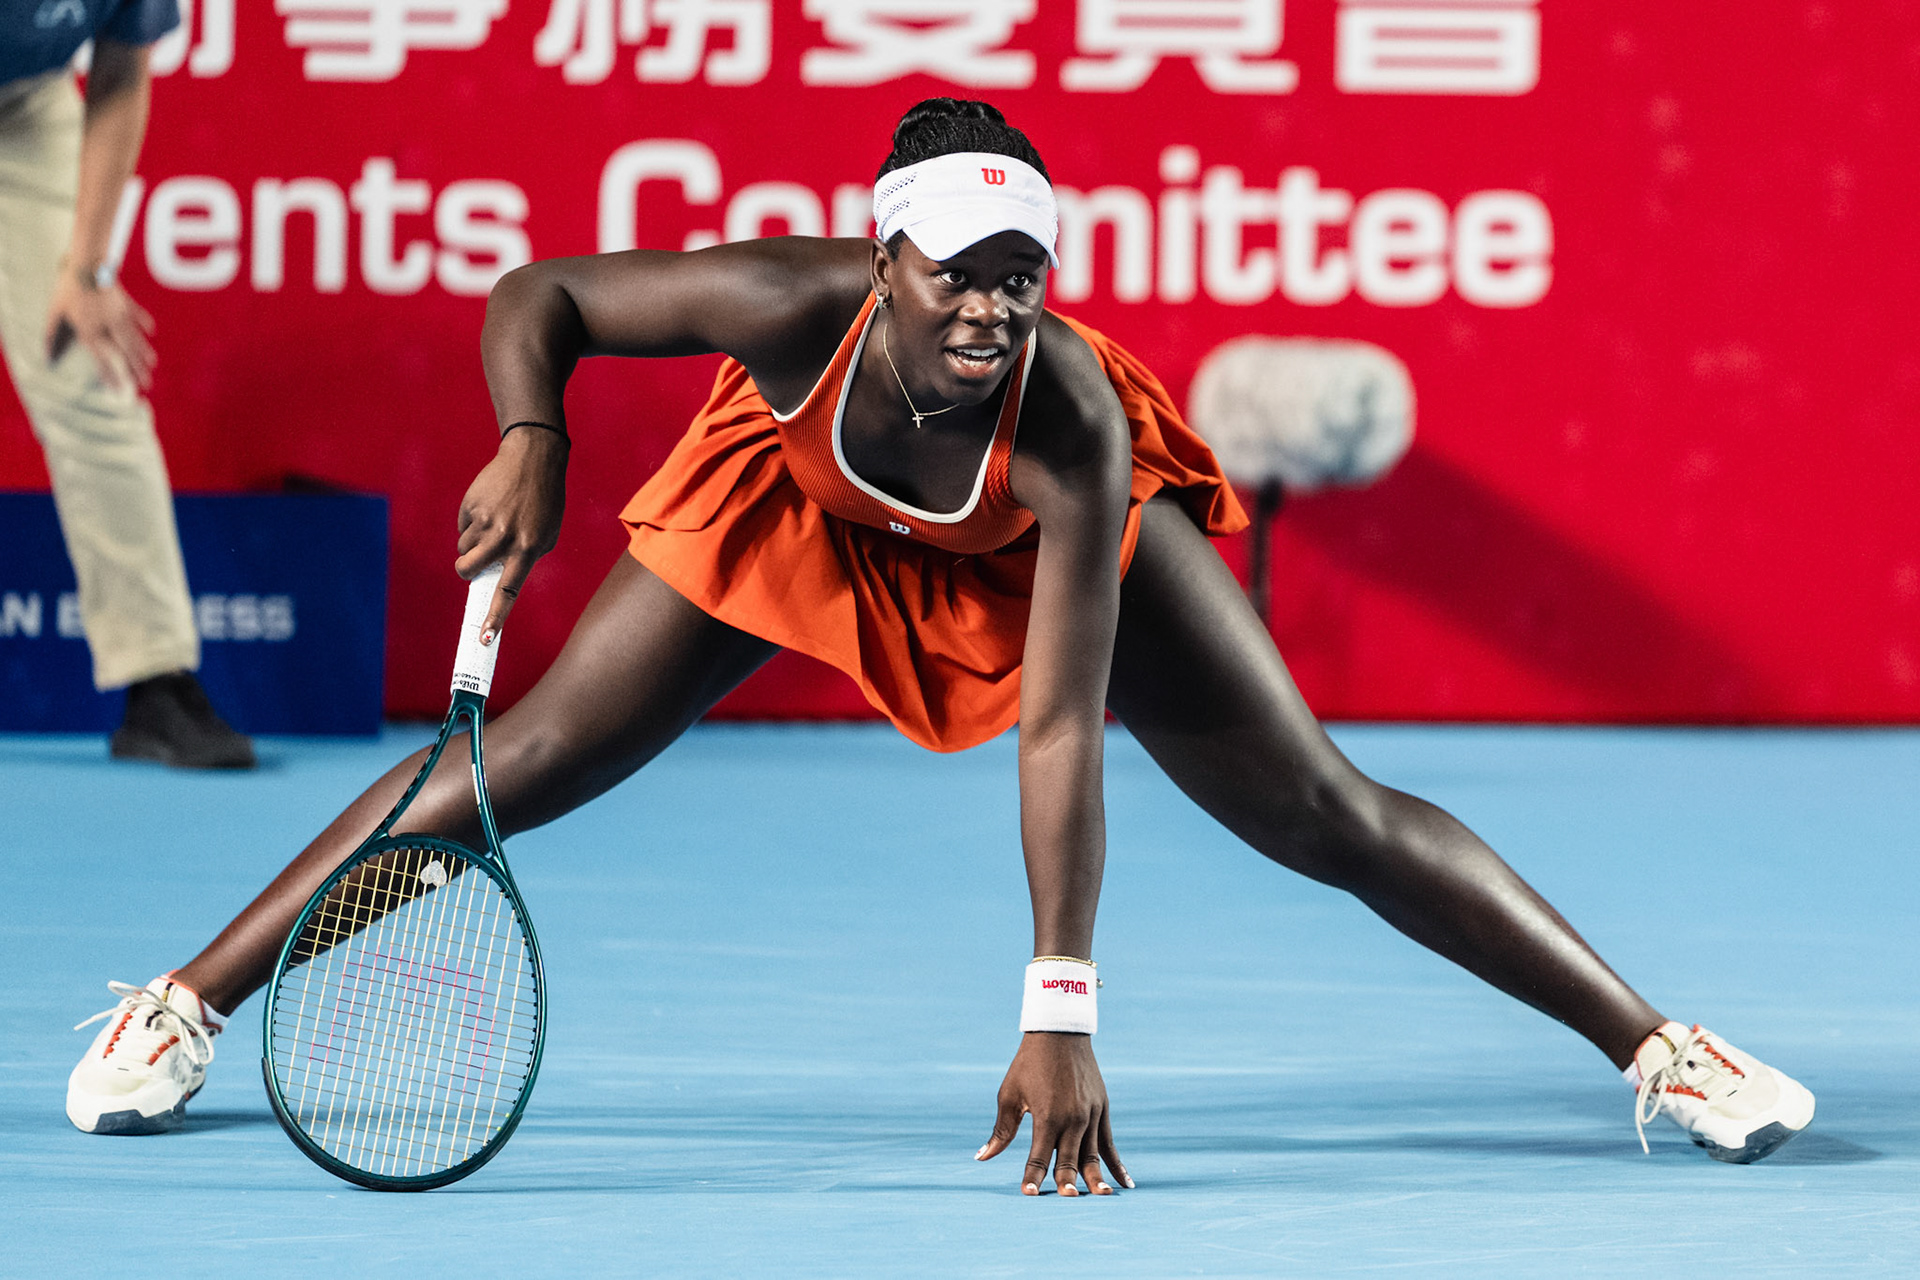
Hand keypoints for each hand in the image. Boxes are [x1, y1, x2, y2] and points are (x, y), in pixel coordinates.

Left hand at [44, 270, 155, 391]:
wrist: (87, 263)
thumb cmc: (67, 288)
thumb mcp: (56, 311)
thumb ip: (53, 334)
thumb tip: (47, 356)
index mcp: (90, 330)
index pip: (103, 359)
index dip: (112, 376)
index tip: (120, 390)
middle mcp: (108, 326)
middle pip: (125, 353)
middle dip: (136, 371)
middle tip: (146, 385)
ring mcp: (120, 314)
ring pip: (134, 338)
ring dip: (143, 353)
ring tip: (151, 365)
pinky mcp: (126, 302)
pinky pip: (137, 314)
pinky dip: (144, 322)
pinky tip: (151, 331)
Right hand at [454, 424, 569, 637]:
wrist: (532, 460)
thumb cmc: (544, 503)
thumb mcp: (546, 535)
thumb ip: (524, 559)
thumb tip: (496, 581)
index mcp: (529, 547)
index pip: (509, 590)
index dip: (496, 617)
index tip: (485, 639)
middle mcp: (505, 536)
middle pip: (469, 570)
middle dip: (466, 572)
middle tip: (470, 567)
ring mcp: (485, 520)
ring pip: (463, 550)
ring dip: (471, 545)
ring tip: (492, 524)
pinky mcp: (470, 505)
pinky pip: (462, 527)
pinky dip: (471, 523)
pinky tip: (489, 506)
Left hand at [977, 1032, 1130, 1195]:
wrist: (1059, 1033)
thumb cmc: (1029, 1064)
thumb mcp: (1009, 1094)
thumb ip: (1002, 1129)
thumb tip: (983, 1157)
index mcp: (1047, 1115)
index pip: (1038, 1156)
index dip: (1032, 1177)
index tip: (1027, 1194)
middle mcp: (1072, 1118)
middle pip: (1068, 1160)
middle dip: (1066, 1183)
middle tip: (1067, 1202)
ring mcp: (1091, 1114)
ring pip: (1092, 1155)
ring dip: (1095, 1178)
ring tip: (1102, 1197)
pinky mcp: (1102, 1109)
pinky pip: (1110, 1143)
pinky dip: (1117, 1164)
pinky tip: (1126, 1183)